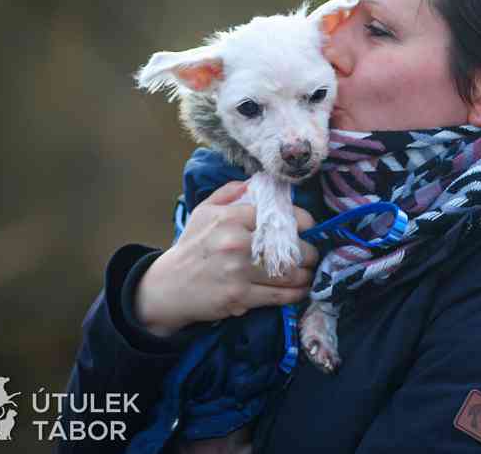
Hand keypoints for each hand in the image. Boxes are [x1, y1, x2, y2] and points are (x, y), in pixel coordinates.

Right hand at [135, 181, 319, 336]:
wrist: (168, 286)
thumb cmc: (192, 246)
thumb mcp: (204, 211)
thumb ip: (230, 192)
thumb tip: (257, 182)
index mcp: (229, 218)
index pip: (277, 216)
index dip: (302, 222)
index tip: (308, 227)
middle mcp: (235, 243)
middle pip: (288, 246)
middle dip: (308, 251)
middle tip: (312, 253)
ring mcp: (237, 272)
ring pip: (288, 273)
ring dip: (306, 274)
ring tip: (310, 271)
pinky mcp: (239, 298)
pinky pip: (278, 295)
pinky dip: (296, 293)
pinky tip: (301, 289)